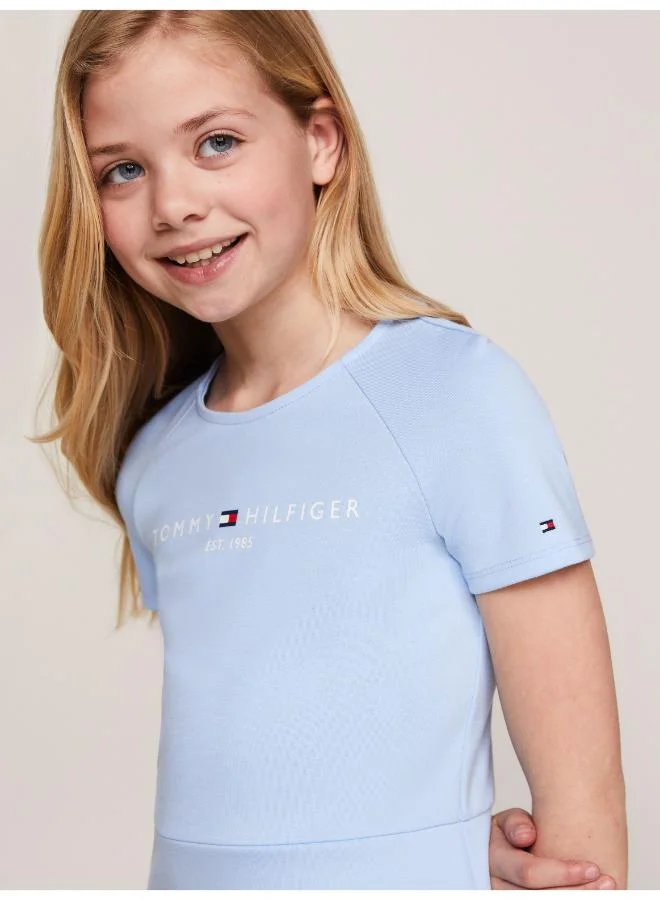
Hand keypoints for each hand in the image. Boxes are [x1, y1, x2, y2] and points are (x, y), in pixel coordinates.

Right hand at [490, 807, 616, 888]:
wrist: (495, 856)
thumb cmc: (508, 837)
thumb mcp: (507, 822)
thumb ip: (515, 823)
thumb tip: (527, 835)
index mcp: (493, 861)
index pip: (529, 873)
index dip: (563, 873)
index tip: (593, 867)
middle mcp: (498, 888)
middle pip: (541, 898)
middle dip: (578, 892)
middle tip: (609, 882)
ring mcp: (507, 899)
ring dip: (579, 899)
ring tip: (606, 891)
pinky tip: (591, 895)